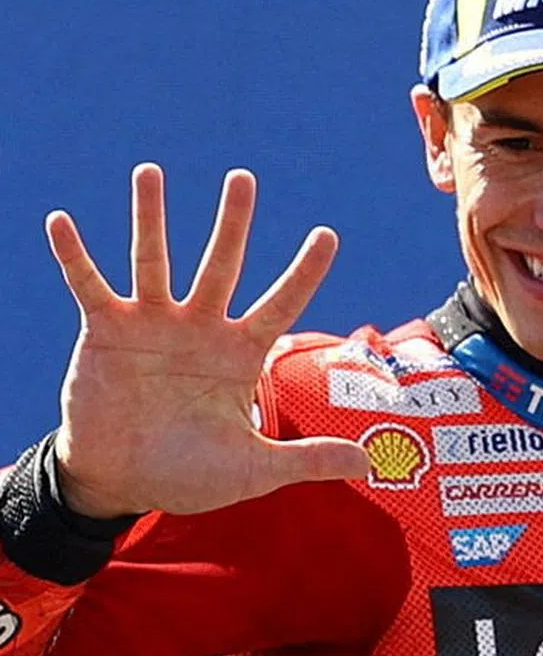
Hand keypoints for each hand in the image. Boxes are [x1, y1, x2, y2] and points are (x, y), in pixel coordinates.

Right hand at [49, 164, 368, 517]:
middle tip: (243, 178)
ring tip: (149, 172)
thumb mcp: (253, 469)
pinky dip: (75, 256)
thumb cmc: (191, 474)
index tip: (328, 234)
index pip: (281, 304)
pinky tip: (61, 221)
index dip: (303, 272)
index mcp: (240, 354)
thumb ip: (306, 458)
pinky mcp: (106, 331)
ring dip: (151, 217)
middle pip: (221, 265)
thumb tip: (368, 461)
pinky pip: (89, 286)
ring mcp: (153, 325)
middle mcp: (200, 328)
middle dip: (232, 224)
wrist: (124, 483)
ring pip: (155, 260)